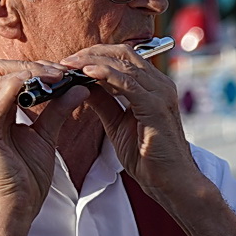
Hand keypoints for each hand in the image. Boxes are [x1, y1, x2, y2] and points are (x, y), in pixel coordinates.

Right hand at [0, 61, 78, 225]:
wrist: (17, 209)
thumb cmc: (27, 178)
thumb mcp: (46, 136)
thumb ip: (58, 110)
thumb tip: (79, 87)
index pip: (6, 73)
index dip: (34, 67)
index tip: (63, 73)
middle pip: (0, 68)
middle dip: (33, 65)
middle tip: (62, 73)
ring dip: (31, 71)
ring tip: (58, 78)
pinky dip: (18, 86)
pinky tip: (42, 84)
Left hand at [58, 43, 202, 203]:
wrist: (170, 181)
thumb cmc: (148, 157)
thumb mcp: (117, 124)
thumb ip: (104, 102)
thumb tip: (83, 85)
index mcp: (152, 86)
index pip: (123, 57)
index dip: (95, 55)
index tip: (70, 62)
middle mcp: (159, 84)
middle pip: (122, 54)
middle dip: (91, 54)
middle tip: (65, 61)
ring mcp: (160, 92)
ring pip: (123, 64)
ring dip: (93, 61)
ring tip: (70, 64)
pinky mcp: (155, 106)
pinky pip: (127, 83)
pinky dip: (105, 74)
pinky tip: (86, 73)